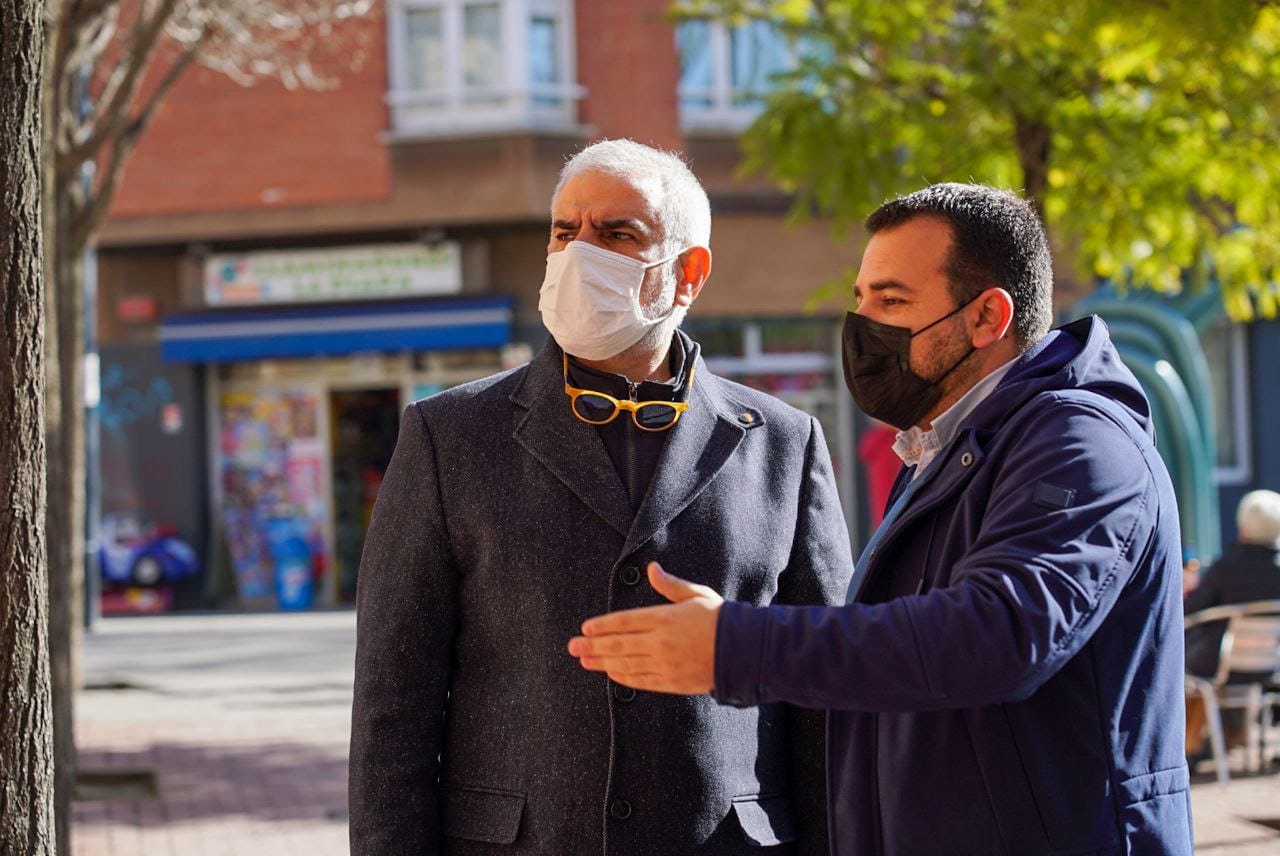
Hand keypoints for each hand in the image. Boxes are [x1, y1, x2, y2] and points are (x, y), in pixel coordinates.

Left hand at [568, 561, 722, 694]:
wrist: (744, 652)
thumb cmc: (721, 619)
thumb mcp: (696, 595)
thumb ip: (670, 585)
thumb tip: (652, 569)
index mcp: (665, 618)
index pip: (624, 621)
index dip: (602, 626)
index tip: (585, 628)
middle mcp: (660, 642)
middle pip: (618, 644)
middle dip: (592, 646)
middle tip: (572, 647)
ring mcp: (665, 664)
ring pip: (625, 664)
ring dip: (602, 663)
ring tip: (584, 660)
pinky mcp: (672, 682)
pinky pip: (641, 680)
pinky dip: (623, 678)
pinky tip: (611, 674)